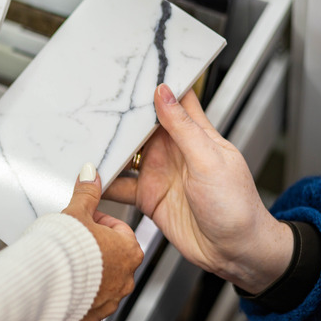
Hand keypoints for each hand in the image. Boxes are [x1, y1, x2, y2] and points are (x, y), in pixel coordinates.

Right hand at [63, 163, 143, 320]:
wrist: (41, 282)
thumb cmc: (62, 250)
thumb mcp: (76, 213)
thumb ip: (87, 193)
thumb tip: (91, 174)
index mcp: (128, 250)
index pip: (119, 228)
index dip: (98, 221)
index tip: (83, 221)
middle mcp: (125, 277)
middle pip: (112, 255)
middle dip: (95, 247)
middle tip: (74, 241)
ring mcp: (110, 299)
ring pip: (103, 280)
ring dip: (89, 271)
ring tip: (67, 262)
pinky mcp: (93, 315)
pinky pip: (90, 302)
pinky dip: (81, 294)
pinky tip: (65, 283)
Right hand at [104, 84, 292, 293]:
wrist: (235, 252)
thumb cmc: (236, 205)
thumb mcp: (209, 160)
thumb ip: (183, 127)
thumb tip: (164, 93)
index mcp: (194, 134)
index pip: (175, 99)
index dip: (157, 82)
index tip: (134, 68)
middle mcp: (173, 151)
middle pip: (140, 125)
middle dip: (120, 115)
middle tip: (94, 101)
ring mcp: (157, 173)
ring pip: (125, 154)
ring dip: (107, 147)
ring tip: (83, 135)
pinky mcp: (146, 197)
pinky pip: (118, 185)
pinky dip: (102, 181)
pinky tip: (88, 175)